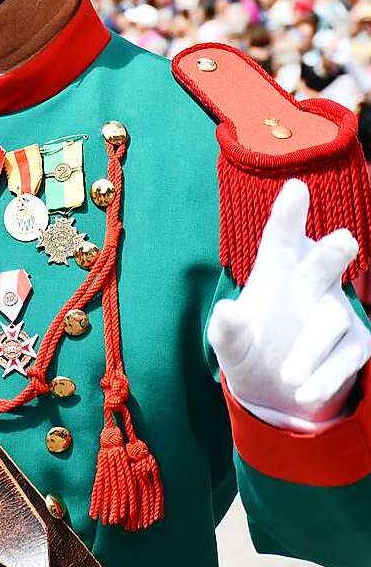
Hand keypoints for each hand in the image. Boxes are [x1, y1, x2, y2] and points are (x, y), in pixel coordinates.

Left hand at [208, 179, 370, 431]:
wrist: (274, 391)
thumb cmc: (249, 348)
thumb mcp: (229, 344)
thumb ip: (226, 329)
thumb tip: (226, 310)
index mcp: (276, 269)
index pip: (280, 238)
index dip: (288, 215)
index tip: (295, 188)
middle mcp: (310, 282)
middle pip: (324, 261)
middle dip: (332, 251)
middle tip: (342, 241)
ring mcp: (336, 311)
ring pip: (332, 320)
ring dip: (309, 350)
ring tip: (288, 377)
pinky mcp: (356, 343)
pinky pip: (347, 356)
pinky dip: (325, 376)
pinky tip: (304, 393)